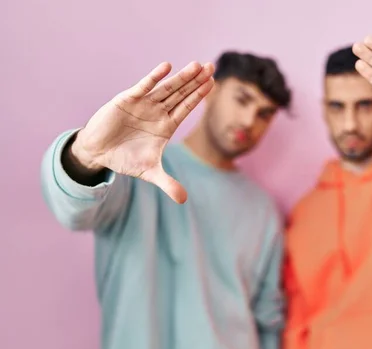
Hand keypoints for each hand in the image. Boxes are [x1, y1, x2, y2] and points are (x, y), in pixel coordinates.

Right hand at [71, 61, 214, 202]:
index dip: (200, 95)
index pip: (187, 107)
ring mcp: (144, 104)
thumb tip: (183, 200)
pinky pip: (144, 87)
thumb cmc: (126, 159)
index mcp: (166, 125)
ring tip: (196, 65)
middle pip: (181, 94)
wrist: (99, 153)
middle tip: (211, 66)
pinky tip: (167, 67)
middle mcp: (158, 112)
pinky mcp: (127, 100)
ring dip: (181, 78)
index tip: (213, 83)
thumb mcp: (149, 172)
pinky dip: (154, 78)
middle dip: (196, 81)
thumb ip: (167, 183)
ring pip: (167, 88)